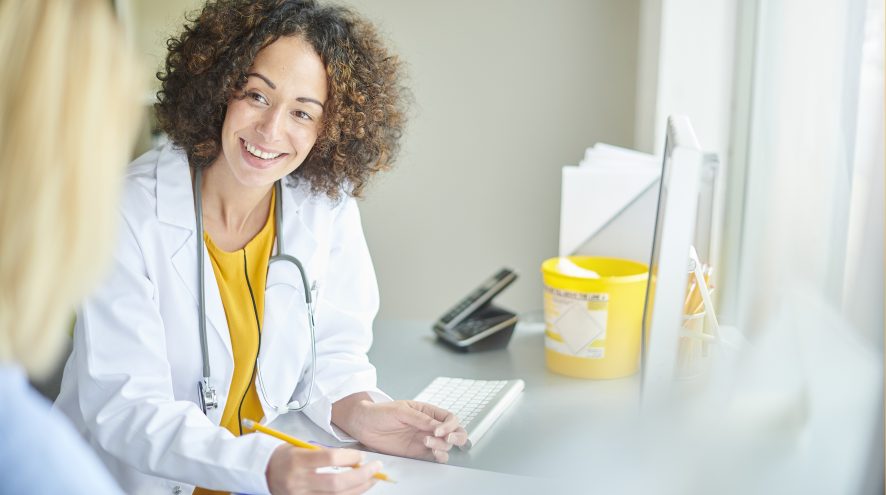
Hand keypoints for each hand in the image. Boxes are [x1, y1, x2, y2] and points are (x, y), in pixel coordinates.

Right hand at [266, 444, 380, 494]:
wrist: (262, 472)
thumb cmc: (283, 456)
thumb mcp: (300, 446)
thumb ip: (323, 452)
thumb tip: (353, 459)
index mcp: (297, 460)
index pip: (329, 458)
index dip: (350, 458)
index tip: (362, 456)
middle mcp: (299, 480)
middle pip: (336, 482)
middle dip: (361, 476)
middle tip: (376, 468)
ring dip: (359, 488)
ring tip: (372, 479)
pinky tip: (357, 489)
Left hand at [331, 393, 467, 462]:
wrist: (363, 425)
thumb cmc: (380, 412)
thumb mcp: (400, 410)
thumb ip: (420, 418)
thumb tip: (437, 425)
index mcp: (428, 412)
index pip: (450, 418)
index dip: (449, 425)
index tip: (438, 430)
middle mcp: (429, 426)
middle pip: (455, 432)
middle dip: (456, 436)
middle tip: (445, 438)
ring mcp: (425, 440)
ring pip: (446, 446)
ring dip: (442, 446)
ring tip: (427, 443)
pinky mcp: (417, 452)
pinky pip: (435, 457)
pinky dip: (439, 457)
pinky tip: (433, 453)